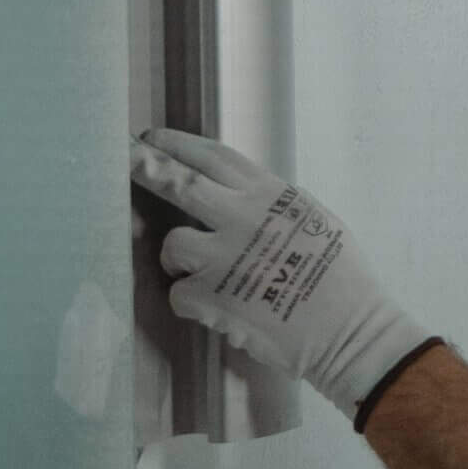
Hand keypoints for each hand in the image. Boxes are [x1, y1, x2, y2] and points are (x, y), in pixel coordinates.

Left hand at [130, 128, 435, 423]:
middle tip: (121, 160)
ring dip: (176, 258)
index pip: (214, 156)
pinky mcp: (212, 297)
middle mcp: (243, 217)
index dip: (178, 145)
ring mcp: (224, 257)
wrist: (347, 330)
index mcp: (270, 194)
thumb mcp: (314, 221)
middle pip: (179, 183)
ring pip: (172, 243)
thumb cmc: (340, 278)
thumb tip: (235, 198)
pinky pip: (179, 293)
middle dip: (145, 168)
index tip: (151, 138)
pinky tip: (217, 308)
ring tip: (196, 272)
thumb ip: (271, 205)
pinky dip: (192, 302)